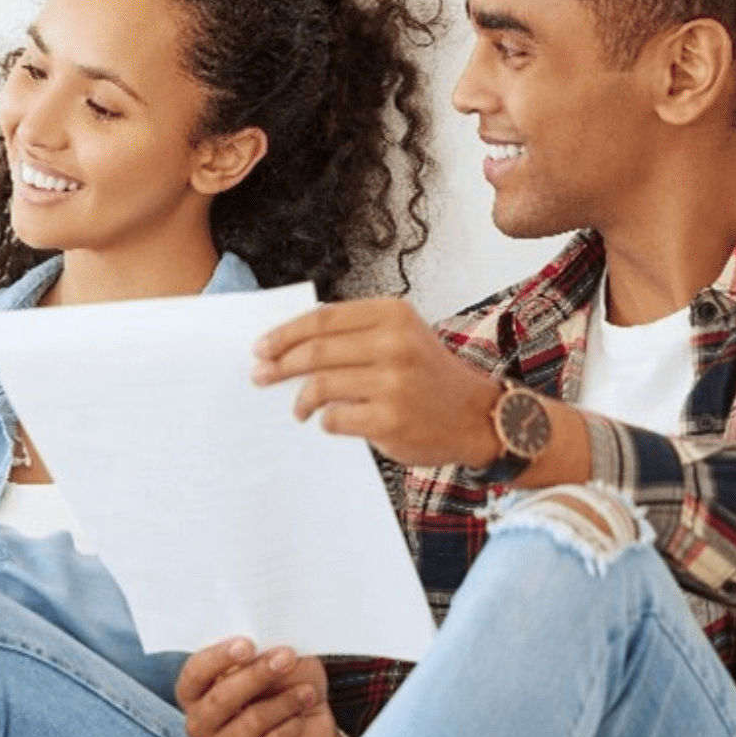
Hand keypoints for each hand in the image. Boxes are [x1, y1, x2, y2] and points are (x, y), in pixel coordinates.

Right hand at [177, 638, 347, 736]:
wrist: (310, 722)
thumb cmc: (283, 684)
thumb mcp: (274, 657)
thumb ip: (261, 649)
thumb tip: (264, 634)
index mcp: (195, 691)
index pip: (194, 674)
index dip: (218, 659)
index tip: (248, 645)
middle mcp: (200, 723)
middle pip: (220, 699)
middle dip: (257, 676)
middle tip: (287, 659)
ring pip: (249, 723)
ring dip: (283, 703)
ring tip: (307, 692)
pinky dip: (288, 730)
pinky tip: (300, 719)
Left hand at [252, 298, 501, 467]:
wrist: (476, 417)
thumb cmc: (428, 376)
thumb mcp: (401, 336)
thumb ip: (354, 334)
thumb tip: (289, 344)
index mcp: (393, 315)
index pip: (322, 320)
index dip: (284, 334)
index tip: (260, 347)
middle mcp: (394, 344)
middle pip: (315, 352)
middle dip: (279, 365)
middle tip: (259, 376)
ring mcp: (393, 383)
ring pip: (319, 386)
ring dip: (300, 400)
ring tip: (298, 408)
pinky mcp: (389, 419)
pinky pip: (334, 419)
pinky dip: (325, 421)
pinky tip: (329, 421)